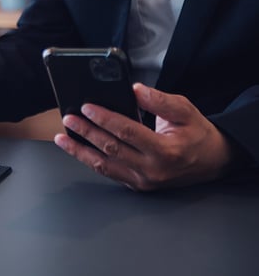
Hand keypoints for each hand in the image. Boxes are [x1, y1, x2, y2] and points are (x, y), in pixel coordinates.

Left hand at [54, 83, 233, 190]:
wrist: (213, 161)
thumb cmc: (197, 134)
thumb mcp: (185, 110)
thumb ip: (159, 100)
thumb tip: (134, 90)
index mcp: (166, 150)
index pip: (127, 132)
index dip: (104, 118)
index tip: (87, 107)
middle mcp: (153, 169)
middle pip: (111, 149)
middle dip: (86, 132)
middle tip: (69, 118)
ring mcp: (143, 181)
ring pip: (104, 166)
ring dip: (80, 151)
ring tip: (63, 137)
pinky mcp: (137, 185)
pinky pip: (108, 172)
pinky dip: (90, 160)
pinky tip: (77, 148)